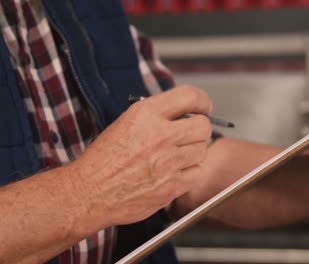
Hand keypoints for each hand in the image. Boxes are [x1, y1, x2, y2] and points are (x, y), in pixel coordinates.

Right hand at [69, 86, 212, 226]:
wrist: (89, 192)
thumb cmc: (103, 160)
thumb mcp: (126, 122)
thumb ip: (156, 115)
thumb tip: (183, 113)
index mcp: (147, 114)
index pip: (190, 97)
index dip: (202, 101)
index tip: (203, 107)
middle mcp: (160, 135)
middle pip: (203, 126)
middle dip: (200, 128)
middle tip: (191, 134)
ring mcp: (168, 162)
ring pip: (203, 150)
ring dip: (195, 151)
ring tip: (178, 154)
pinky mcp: (172, 186)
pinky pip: (197, 173)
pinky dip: (190, 172)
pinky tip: (176, 171)